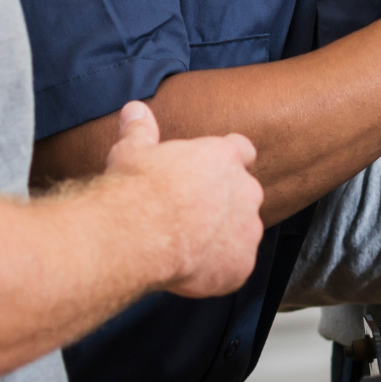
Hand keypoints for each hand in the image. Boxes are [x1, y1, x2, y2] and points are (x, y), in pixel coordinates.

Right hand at [102, 101, 264, 297]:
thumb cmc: (136, 189)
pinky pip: (235, 268)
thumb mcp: (132, 150)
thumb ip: (140, 129)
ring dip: (222, 239)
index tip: (211, 174)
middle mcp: (245, 190)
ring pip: (242, 233)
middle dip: (222, 205)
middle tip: (189, 218)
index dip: (228, 162)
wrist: (138, 232)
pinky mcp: (241, 264)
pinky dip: (217, 272)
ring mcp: (247, 229)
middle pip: (243, 196)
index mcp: (223, 157)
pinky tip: (190, 271)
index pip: (242, 151)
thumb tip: (134, 109)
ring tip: (187, 247)